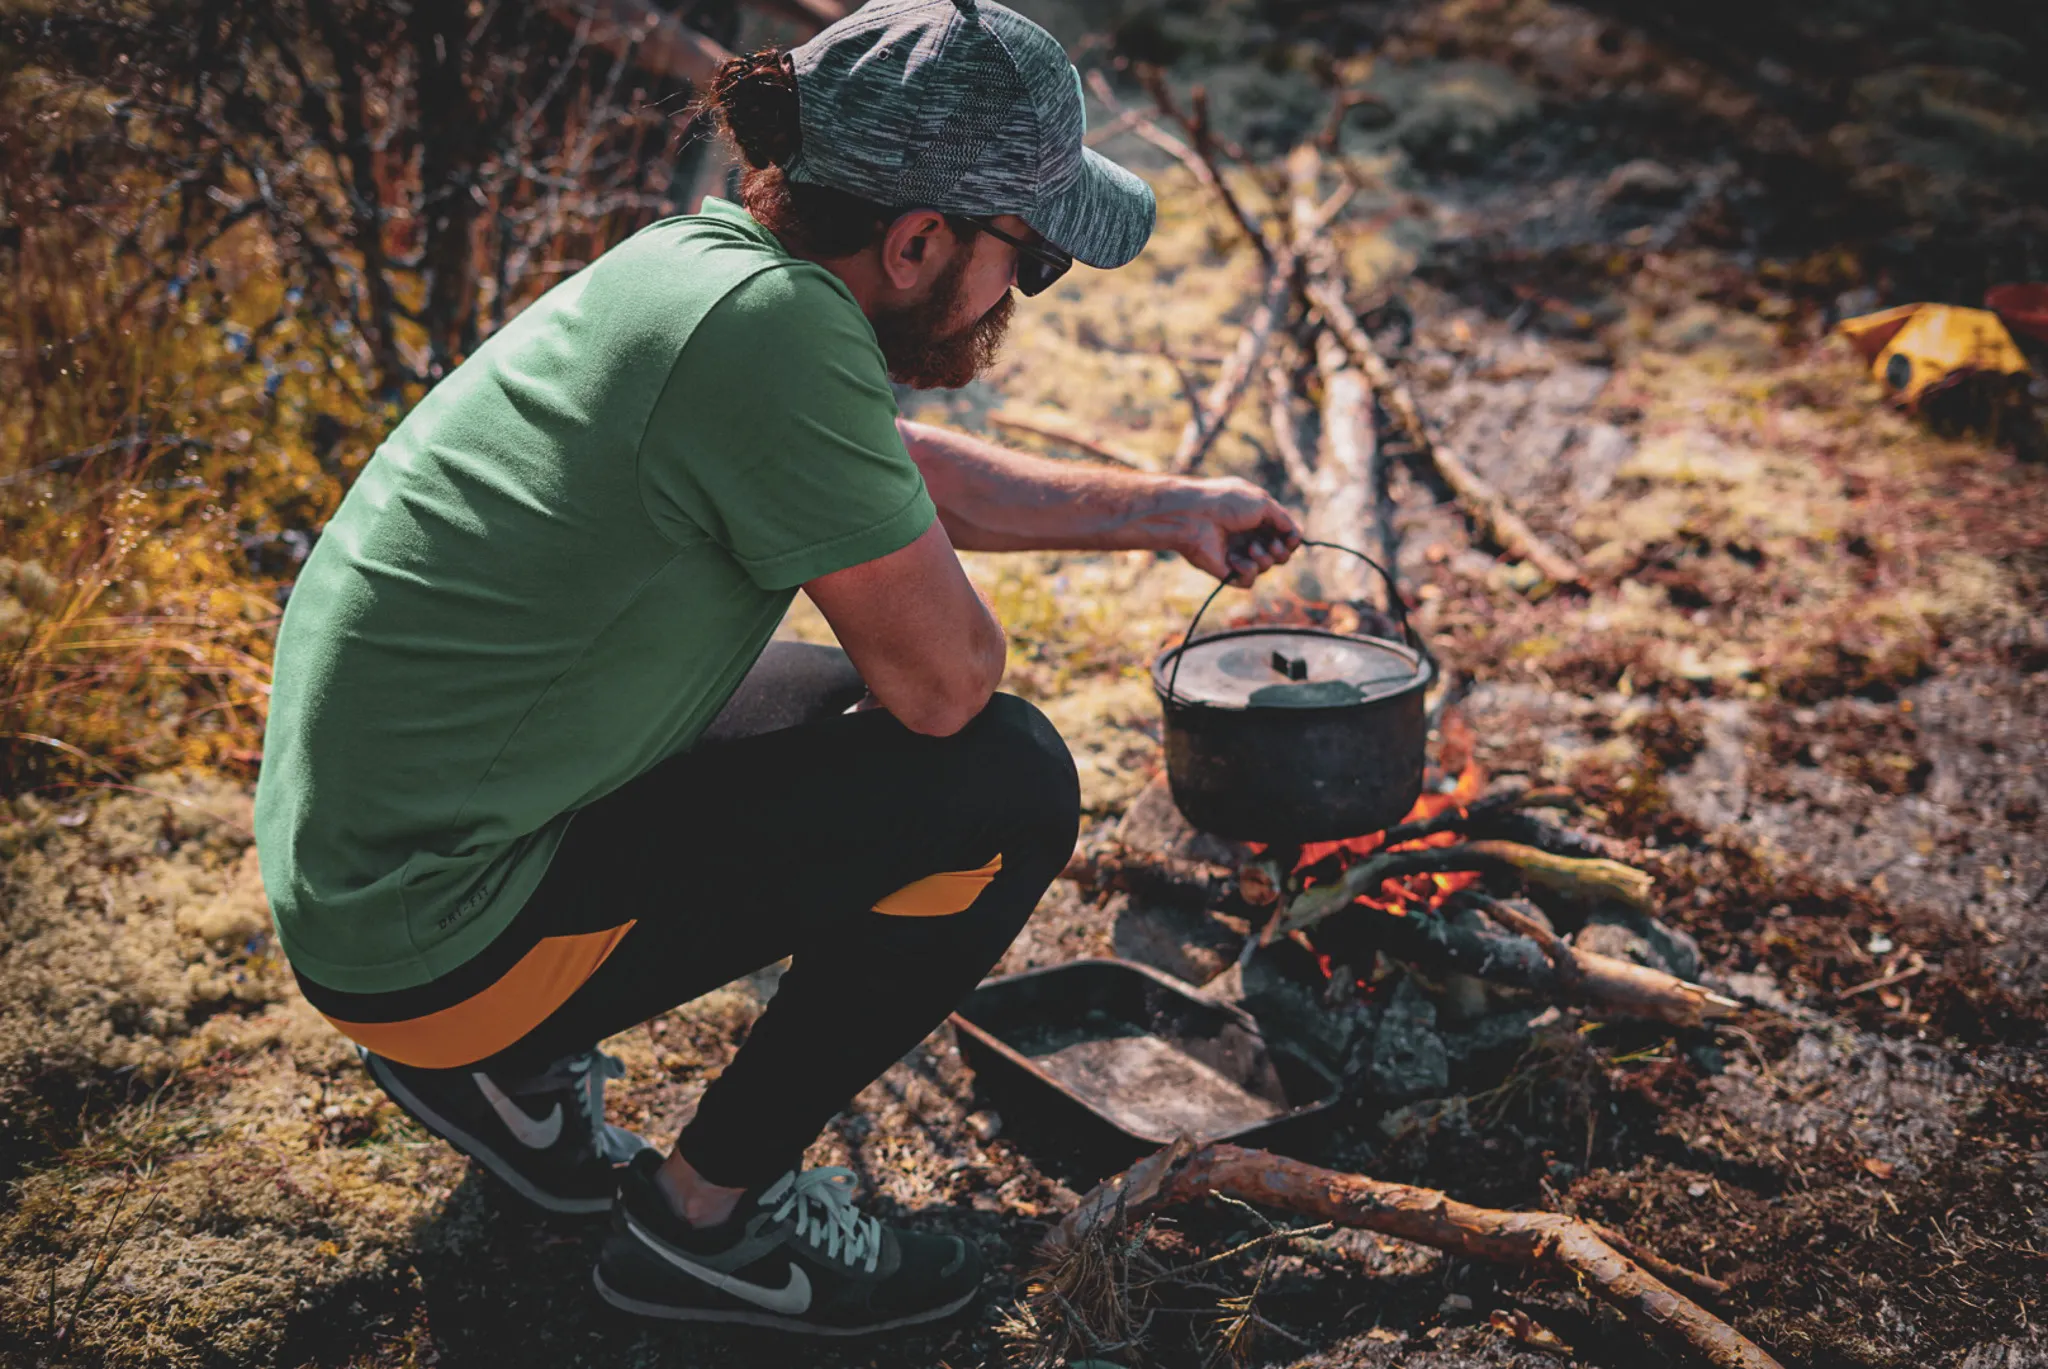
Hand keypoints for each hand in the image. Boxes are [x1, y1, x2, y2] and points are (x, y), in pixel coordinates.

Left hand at [1154, 477, 1302, 586]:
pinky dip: (1246, 571)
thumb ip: (1283, 519)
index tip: (1291, 537)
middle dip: (1282, 551)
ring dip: (1264, 558)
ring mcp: (1238, 554)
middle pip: (1280, 554)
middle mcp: (1249, 537)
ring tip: (1251, 547)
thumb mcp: (1262, 502)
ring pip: (1266, 567)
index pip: (1284, 535)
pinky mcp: (1227, 571)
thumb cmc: (1227, 502)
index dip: (1291, 539)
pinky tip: (1234, 560)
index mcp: (1257, 519)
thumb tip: (1296, 534)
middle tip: (1272, 545)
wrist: (1194, 516)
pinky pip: (1248, 580)